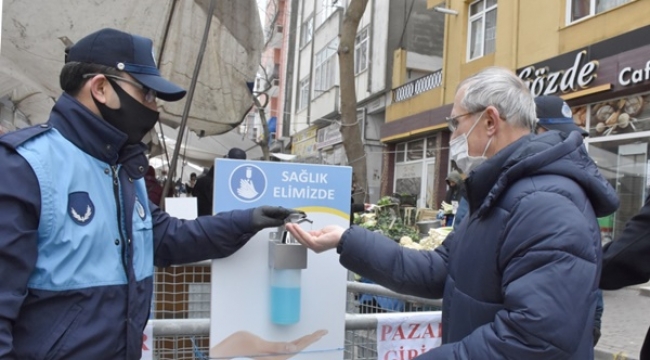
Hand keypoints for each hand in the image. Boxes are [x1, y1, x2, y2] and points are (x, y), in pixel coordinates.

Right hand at [209, 329, 327, 358]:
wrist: (217, 357)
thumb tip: (293, 348)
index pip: (298, 347)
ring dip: (302, 343)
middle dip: (310, 340)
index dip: (311, 339)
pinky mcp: (264, 357)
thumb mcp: (254, 344)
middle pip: (296, 349)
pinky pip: (282, 352)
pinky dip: (291, 346)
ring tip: (313, 336)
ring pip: (290, 351)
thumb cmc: (232, 351)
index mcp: (274, 358)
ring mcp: (269, 359)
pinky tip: (296, 344)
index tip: (322, 332)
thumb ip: (274, 348)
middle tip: (322, 331)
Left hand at [251, 206, 304, 231]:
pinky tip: (287, 222)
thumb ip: (273, 222)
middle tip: (303, 215)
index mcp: (269, 209)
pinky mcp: (267, 219)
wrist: (241, 223)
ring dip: (289, 216)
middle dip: (293, 213)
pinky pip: (278, 218)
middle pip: (284, 211)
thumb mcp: (262, 222)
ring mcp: (269, 214)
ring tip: (298, 218)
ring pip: (282, 214)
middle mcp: (270, 210)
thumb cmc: (250, 221)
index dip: (292, 212)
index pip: (283, 210)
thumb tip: (283, 222)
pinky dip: (284, 219)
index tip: (300, 213)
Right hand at [285, 224, 344, 252]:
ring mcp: (314, 246)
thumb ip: (314, 232)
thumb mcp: (322, 231)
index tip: (292, 227)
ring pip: (301, 238)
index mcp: (316, 244)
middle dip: (293, 232)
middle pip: (301, 239)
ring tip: (289, 226)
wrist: (343, 237)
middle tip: (287, 226)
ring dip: (294, 231)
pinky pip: (305, 237)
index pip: (304, 238)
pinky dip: (299, 231)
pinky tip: (296, 227)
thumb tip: (308, 231)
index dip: (297, 232)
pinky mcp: (315, 244)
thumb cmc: (337, 235)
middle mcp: (314, 246)